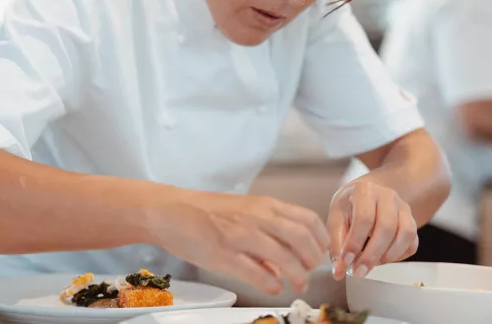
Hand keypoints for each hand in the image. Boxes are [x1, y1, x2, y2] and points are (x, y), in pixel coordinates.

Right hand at [146, 191, 329, 294]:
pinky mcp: (224, 254)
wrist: (169, 211)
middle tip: (310, 270)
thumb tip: (283, 260)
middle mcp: (256, 217)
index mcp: (262, 205)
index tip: (321, 252)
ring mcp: (240, 235)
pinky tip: (273, 287)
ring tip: (297, 283)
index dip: (320, 239)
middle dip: (313, 259)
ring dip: (297, 274)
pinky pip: (257, 273)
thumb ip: (266, 229)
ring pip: (284, 256)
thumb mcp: (242, 210)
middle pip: (302, 238)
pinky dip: (271, 284)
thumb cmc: (203, 210)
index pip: (307, 219)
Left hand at [327, 181, 417, 280]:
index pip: (364, 218)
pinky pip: (412, 243)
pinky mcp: (413, 221)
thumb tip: (338, 272)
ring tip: (370, 265)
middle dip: (372, 255)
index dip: (355, 242)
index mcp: (365, 191)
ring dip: (388, 256)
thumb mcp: (337, 217)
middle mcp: (388, 196)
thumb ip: (337, 244)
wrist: (368, 193)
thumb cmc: (350, 205)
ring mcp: (404, 208)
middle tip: (358, 271)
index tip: (347, 260)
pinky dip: (399, 256)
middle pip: (386, 228)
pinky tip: (383, 259)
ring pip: (405, 235)